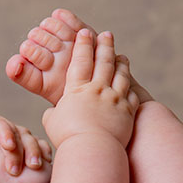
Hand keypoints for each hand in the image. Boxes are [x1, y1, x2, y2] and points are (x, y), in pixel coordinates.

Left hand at [0, 114, 52, 175]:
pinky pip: (42, 148)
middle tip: (16, 169)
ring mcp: (18, 140)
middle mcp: (3, 131)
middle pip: (18, 132)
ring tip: (34, 167)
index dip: (5, 132)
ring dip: (34, 153)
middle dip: (21, 148)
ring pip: (31, 140)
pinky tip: (44, 165)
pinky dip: (45, 155)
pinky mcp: (28, 151)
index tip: (9, 145)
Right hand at [42, 30, 138, 148]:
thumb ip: (53, 114)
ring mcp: (115, 99)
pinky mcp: (127, 112)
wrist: (92, 150)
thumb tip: (52, 113)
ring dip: (121, 63)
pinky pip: (130, 95)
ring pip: (121, 75)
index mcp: (78, 89)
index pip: (81, 60)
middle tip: (107, 35)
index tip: (85, 32)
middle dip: (105, 46)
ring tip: (122, 57)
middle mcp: (99, 89)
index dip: (83, 44)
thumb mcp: (53, 123)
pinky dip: (130, 87)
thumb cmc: (68, 137)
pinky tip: (129, 85)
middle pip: (104, 61)